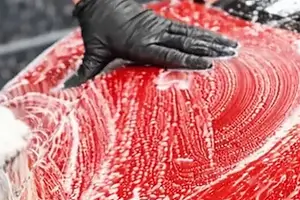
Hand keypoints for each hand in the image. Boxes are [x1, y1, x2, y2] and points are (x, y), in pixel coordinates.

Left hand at [65, 0, 237, 87]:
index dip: (189, 59)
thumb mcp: (90, 51)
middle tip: (233, 55)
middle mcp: (154, 34)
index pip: (169, 53)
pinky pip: (186, 29)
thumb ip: (84, 72)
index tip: (209, 64)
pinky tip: (217, 40)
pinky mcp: (162, 22)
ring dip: (213, 41)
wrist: (98, 2)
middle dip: (212, 49)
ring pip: (191, 34)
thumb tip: (66, 90)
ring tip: (233, 48)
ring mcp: (160, 27)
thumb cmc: (95, 29)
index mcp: (140, 44)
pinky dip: (203, 34)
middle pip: (188, 42)